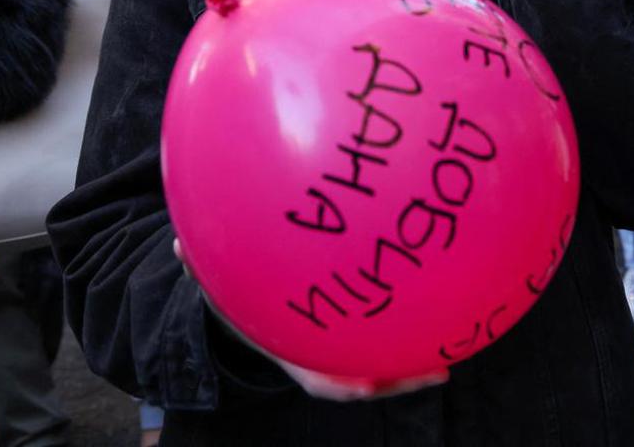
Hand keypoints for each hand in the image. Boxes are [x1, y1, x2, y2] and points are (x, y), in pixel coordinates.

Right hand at [173, 238, 450, 399]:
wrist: (249, 301)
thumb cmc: (237, 293)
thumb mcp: (218, 285)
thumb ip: (202, 268)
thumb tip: (180, 247)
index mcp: (290, 350)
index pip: (317, 378)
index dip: (343, 386)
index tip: (367, 387)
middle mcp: (320, 353)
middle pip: (364, 379)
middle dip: (398, 380)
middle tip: (436, 373)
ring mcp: (339, 343)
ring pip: (381, 360)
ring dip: (414, 362)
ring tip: (452, 354)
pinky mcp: (357, 326)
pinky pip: (386, 326)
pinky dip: (413, 318)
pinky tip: (442, 292)